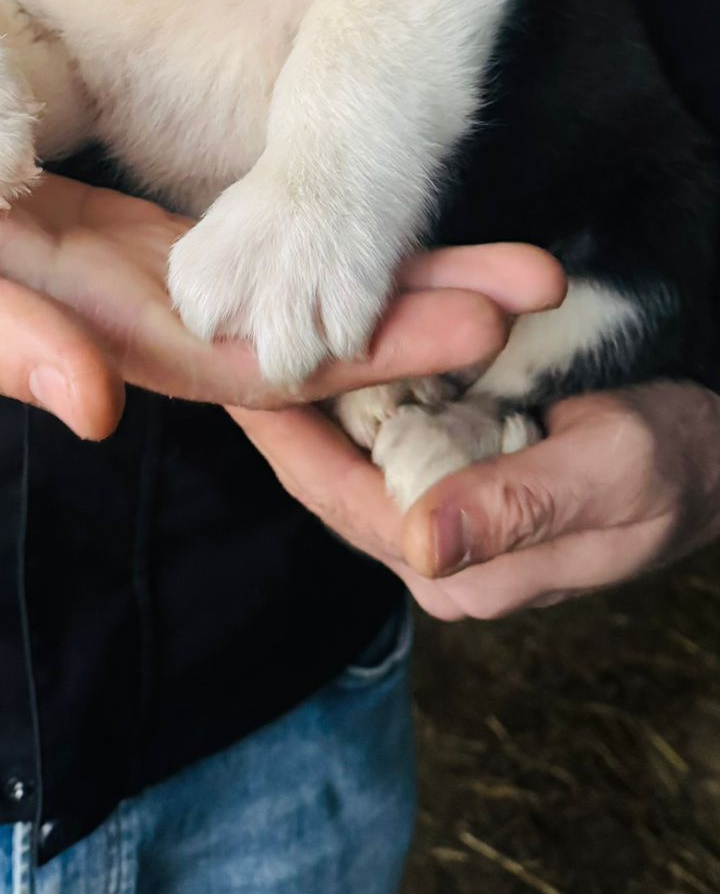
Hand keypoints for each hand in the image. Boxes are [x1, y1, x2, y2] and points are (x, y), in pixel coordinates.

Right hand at [0, 131, 556, 445]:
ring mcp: (144, 284)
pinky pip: (246, 258)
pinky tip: (385, 235)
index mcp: (94, 336)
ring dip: (389, 282)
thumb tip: (87, 407)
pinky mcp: (135, 243)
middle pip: (297, 338)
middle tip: (535, 284)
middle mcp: (138, 324)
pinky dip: (319, 249)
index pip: (253, 359)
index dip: (362, 348)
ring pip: (284, 296)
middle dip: (415, 319)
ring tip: (505, 264)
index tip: (470, 327)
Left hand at [231, 377, 719, 618]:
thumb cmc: (679, 463)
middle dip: (282, 403)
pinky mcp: (467, 473)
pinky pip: (392, 426)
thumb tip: (417, 544)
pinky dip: (361, 380)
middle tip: (219, 330)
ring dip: (314, 388)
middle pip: (331, 470)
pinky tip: (327, 333)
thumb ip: (515, 507)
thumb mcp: (610, 474)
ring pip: (355, 444)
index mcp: (459, 568)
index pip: (336, 495)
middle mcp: (439, 549)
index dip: (280, 430)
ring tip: (251, 325)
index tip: (224, 367)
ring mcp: (451, 510)